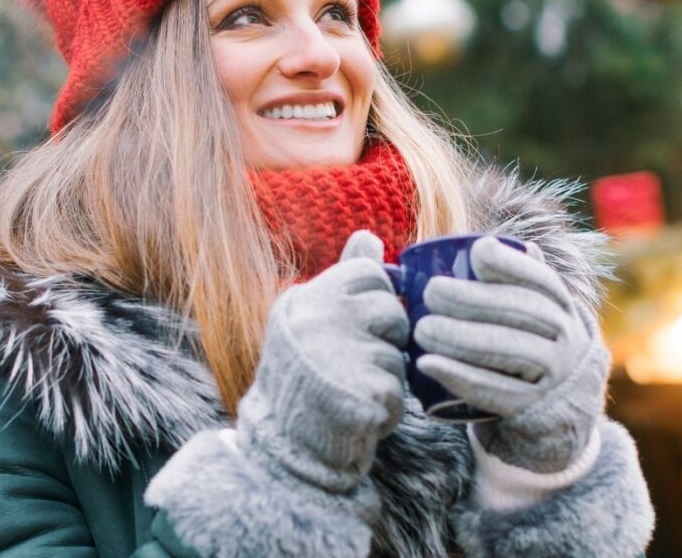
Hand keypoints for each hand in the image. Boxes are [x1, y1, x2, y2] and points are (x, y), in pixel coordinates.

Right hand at [236, 230, 408, 492]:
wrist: (282, 447)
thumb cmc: (304, 377)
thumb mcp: (313, 319)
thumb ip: (344, 277)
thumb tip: (368, 235)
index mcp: (306, 299)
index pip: (371, 273)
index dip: (374, 301)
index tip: (355, 326)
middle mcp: (319, 321)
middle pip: (392, 311)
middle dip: (385, 339)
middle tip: (352, 362)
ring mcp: (340, 358)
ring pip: (398, 354)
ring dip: (385, 377)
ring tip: (351, 389)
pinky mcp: (363, 396)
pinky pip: (399, 392)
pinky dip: (386, 409)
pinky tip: (357, 414)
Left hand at [414, 236, 608, 472]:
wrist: (558, 413)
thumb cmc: (531, 349)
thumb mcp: (536, 317)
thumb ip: (516, 284)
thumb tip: (483, 244)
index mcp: (562, 308)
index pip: (541, 280)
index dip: (511, 264)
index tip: (476, 254)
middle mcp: (565, 338)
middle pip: (521, 312)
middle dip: (474, 299)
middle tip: (431, 292)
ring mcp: (554, 375)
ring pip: (510, 350)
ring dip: (462, 337)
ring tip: (422, 329)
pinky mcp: (533, 409)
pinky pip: (496, 392)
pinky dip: (460, 377)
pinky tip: (428, 365)